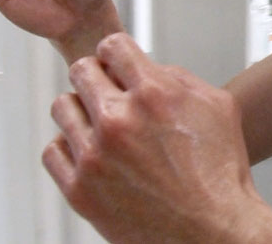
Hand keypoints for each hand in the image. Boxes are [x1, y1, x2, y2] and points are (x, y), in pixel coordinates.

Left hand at [44, 33, 271, 242]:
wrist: (212, 230)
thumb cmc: (219, 176)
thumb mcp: (218, 107)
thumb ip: (179, 77)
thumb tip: (151, 69)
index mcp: (153, 94)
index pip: (112, 45)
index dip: (117, 52)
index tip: (117, 62)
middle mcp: (118, 120)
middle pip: (80, 71)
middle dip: (98, 76)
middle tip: (109, 90)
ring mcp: (94, 155)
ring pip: (63, 108)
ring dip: (81, 110)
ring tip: (100, 123)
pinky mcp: (79, 189)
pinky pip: (52, 151)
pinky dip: (69, 147)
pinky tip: (90, 151)